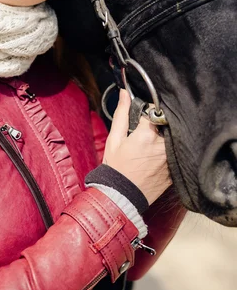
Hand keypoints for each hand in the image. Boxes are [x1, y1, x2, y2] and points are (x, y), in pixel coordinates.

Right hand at [103, 90, 171, 204]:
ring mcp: (170, 158)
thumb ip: (121, 114)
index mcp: (146, 135)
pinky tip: (156, 157)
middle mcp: (162, 145)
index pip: (154, 112)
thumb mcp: (114, 139)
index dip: (148, 112)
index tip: (141, 118)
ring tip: (151, 146)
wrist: (122, 196)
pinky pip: (175, 153)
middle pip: (166, 124)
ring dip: (165, 137)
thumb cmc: (116, 167)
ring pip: (172, 137)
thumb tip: (124, 93)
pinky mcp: (174, 170)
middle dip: (158, 124)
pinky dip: (169, 151)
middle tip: (147, 132)